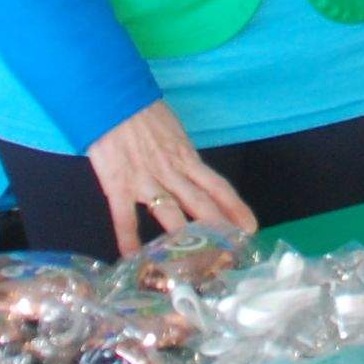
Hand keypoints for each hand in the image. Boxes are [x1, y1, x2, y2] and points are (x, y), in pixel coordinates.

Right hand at [84, 102, 256, 253]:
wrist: (113, 99)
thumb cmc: (141, 111)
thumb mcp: (171, 131)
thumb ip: (180, 155)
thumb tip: (189, 173)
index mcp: (186, 157)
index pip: (217, 185)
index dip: (235, 207)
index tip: (250, 227)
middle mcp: (171, 171)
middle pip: (200, 204)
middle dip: (218, 229)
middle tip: (231, 252)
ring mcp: (145, 180)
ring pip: (170, 212)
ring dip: (182, 238)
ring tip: (194, 264)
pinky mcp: (119, 184)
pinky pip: (125, 216)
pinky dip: (128, 238)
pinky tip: (132, 258)